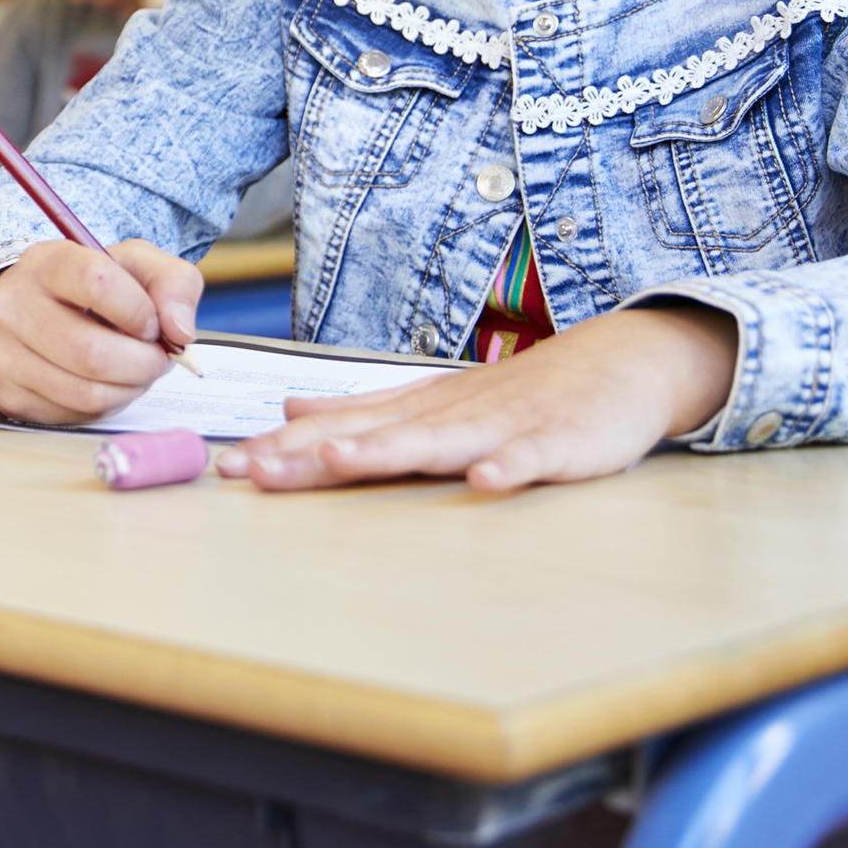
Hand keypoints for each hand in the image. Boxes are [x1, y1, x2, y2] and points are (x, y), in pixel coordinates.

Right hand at [0, 238, 203, 424]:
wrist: (32, 310)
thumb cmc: (92, 287)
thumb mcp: (137, 266)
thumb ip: (173, 284)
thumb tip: (180, 333)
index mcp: (45, 262)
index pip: (97, 282)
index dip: (139, 311)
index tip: (152, 323)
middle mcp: (11, 306)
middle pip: (92, 352)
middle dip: (143, 364)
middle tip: (156, 359)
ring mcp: (2, 354)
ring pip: (85, 392)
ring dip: (129, 389)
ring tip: (135, 372)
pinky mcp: (7, 394)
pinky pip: (73, 414)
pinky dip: (104, 405)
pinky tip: (105, 384)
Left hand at [216, 305, 739, 492]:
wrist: (618, 363)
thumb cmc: (520, 392)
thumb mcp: (433, 398)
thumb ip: (364, 409)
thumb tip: (291, 408)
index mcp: (418, 410)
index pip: (340, 429)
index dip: (285, 449)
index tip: (229, 467)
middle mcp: (448, 415)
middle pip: (371, 436)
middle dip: (310, 454)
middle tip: (253, 469)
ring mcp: (501, 426)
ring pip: (438, 442)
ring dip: (388, 450)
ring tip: (337, 458)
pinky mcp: (557, 441)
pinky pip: (530, 458)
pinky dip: (508, 468)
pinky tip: (485, 484)